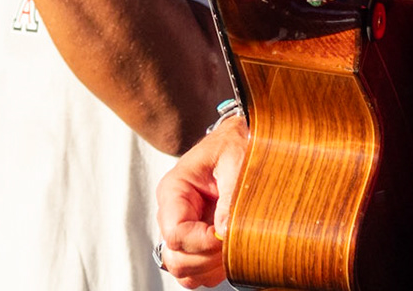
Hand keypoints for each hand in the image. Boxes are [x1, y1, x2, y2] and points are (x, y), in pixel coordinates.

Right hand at [156, 115, 248, 287]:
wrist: (240, 141)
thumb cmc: (234, 145)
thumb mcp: (235, 160)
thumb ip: (229, 195)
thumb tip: (224, 232)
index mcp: (174, 190)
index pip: (175, 234)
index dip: (201, 243)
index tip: (225, 235)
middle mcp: (173, 213)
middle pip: (174, 258)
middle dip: (205, 259)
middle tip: (230, 243)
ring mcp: (184, 229)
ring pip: (183, 270)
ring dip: (209, 268)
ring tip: (232, 247)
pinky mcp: (197, 241)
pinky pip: (196, 272)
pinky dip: (213, 271)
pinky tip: (230, 252)